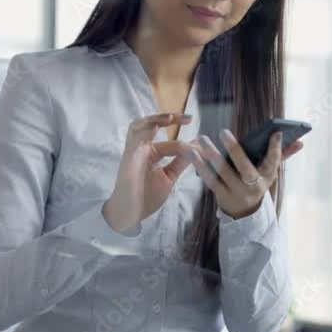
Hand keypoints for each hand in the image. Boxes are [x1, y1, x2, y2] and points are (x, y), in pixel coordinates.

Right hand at [103, 113, 197, 231]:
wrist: (130, 213)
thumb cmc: (146, 196)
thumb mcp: (168, 177)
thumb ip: (180, 162)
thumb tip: (196, 148)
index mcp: (152, 154)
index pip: (172, 143)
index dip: (188, 145)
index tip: (203, 145)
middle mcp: (142, 149)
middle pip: (152, 125)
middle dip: (170, 118)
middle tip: (188, 118)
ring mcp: (133, 151)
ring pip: (139, 126)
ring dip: (155, 119)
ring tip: (171, 118)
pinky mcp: (128, 156)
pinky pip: (134, 137)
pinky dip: (145, 129)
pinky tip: (156, 126)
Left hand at [189, 129, 304, 218]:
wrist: (245, 212)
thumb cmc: (257, 183)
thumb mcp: (270, 172)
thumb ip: (282, 155)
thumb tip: (300, 142)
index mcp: (266, 177)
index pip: (274, 161)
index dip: (276, 147)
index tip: (275, 132)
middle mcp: (253, 186)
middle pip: (244, 166)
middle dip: (235, 149)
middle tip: (224, 132)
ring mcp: (237, 192)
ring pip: (223, 172)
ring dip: (211, 155)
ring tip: (202, 139)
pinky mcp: (222, 196)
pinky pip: (210, 180)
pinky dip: (201, 166)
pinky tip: (193, 154)